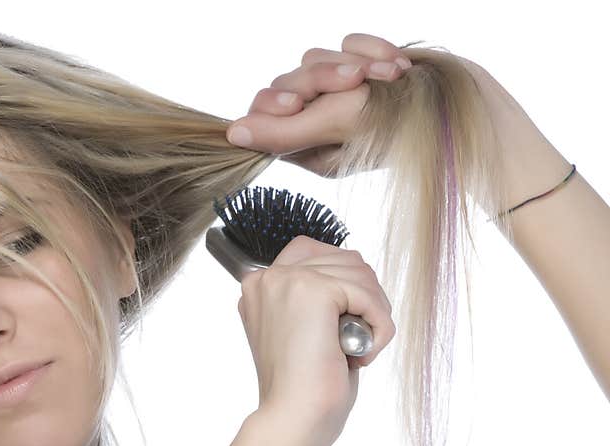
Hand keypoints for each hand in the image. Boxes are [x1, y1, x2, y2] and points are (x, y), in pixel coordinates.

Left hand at [225, 33, 411, 176]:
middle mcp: (321, 121)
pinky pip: (352, 43)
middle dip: (323, 76)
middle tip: (355, 83)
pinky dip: (374, 49)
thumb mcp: (335, 130)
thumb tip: (234, 133)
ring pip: (320, 57)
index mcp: (307, 146)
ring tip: (391, 77)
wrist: (468, 113)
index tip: (297, 102)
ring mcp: (345, 96)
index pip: (267, 113)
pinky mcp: (368, 71)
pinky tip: (399, 67)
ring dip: (356, 62)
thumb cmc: (401, 130)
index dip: (276, 100)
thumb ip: (283, 132)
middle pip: (292, 79)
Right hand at [238, 234, 394, 445]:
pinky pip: (369, 295)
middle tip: (358, 340)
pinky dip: (379, 326)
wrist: (293, 418)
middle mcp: (266, 278)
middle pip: (342, 258)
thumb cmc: (300, 390)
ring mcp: (287, 280)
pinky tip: (363, 354)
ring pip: (360, 273)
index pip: (311, 253)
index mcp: (258, 288)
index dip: (341, 283)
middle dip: (363, 297)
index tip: (343, 324)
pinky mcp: (314, 290)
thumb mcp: (300, 332)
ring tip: (359, 350)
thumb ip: (314, 299)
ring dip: (374, 313)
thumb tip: (353, 275)